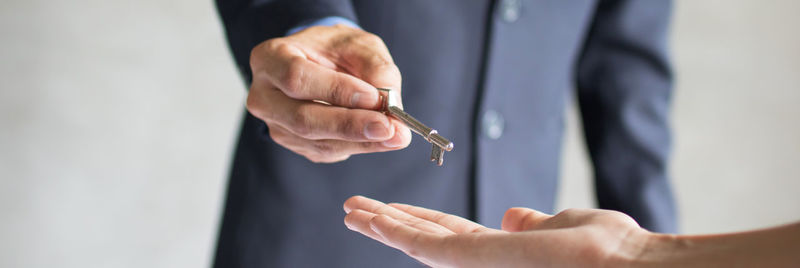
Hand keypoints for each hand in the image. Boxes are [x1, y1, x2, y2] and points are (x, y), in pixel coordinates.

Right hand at [247, 25, 411, 162]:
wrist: (321, 63)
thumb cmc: (334, 50)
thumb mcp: (358, 44)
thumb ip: (375, 67)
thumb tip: (390, 103)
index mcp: (271, 58)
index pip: (297, 78)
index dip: (336, 90)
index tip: (373, 97)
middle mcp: (265, 96)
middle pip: (303, 118)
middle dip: (350, 125)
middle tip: (388, 128)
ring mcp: (276, 124)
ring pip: (317, 141)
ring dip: (361, 141)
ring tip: (396, 135)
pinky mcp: (295, 143)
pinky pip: (327, 151)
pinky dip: (358, 147)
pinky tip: (381, 139)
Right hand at [343, 196, 650, 267]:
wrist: (627, 266)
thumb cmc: (611, 251)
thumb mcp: (566, 227)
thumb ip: (534, 224)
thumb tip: (511, 214)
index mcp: (506, 254)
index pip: (451, 236)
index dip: (420, 221)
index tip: (396, 208)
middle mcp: (485, 264)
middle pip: (426, 240)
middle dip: (391, 225)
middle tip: (356, 210)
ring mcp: (477, 265)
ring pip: (418, 243)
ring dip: (382, 225)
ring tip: (352, 210)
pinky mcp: (473, 261)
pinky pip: (425, 245)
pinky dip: (393, 228)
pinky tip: (370, 215)